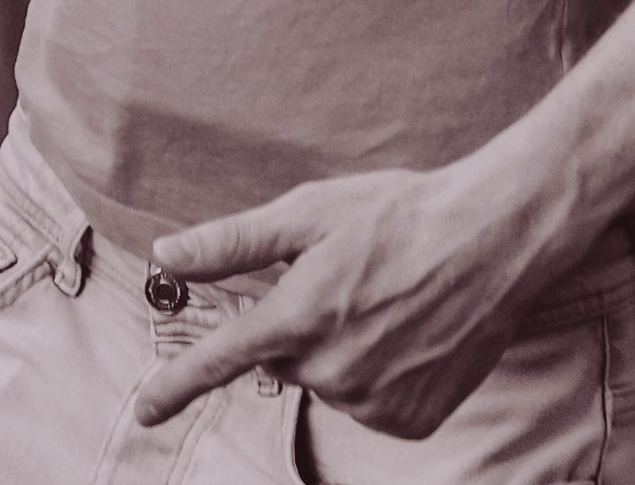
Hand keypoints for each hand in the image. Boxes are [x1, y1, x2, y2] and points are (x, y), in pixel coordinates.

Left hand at [130, 156, 555, 436]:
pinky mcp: (411, 421)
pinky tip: (407, 332)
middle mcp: (332, 371)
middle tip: (343, 278)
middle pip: (284, 359)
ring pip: (329, 380)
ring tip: (385, 298)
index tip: (143, 412)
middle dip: (298, 324)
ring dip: (341, 347)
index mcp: (299, 317)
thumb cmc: (397, 214)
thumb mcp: (310, 212)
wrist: (492, 242)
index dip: (177, 386)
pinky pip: (370, 402)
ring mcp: (374, 403)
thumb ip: (233, 243)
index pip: (221, 360)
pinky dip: (378, 373)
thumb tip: (167, 254)